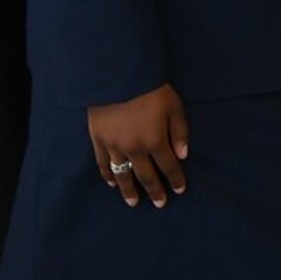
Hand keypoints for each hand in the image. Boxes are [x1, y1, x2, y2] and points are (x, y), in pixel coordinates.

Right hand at [87, 83, 189, 208]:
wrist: (117, 76)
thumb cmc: (151, 89)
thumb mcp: (174, 106)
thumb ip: (179, 132)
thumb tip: (183, 155)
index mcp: (155, 141)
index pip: (169, 166)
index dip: (175, 179)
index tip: (179, 190)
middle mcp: (135, 149)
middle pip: (146, 175)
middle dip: (154, 191)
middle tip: (160, 204)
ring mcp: (114, 146)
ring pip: (123, 174)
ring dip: (129, 190)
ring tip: (134, 202)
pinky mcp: (97, 140)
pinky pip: (102, 164)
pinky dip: (108, 175)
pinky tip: (112, 183)